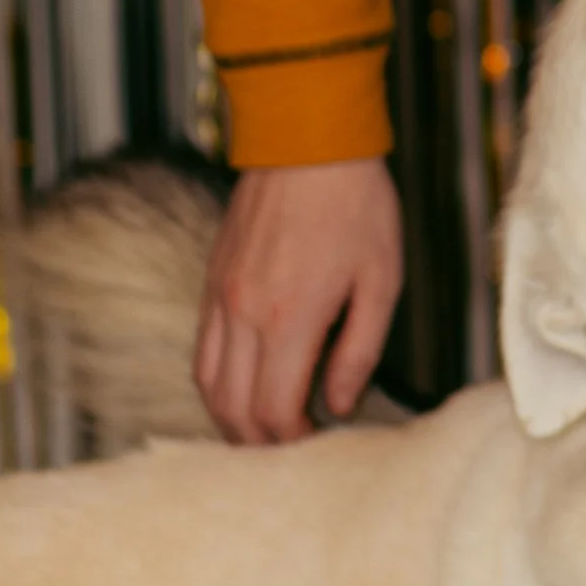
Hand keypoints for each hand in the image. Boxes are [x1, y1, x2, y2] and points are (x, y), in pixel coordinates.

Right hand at [195, 158, 403, 444]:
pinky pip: (203, 347)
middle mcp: (243, 313)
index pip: (271, 412)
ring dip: (230, 416)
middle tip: (289, 446)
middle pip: (230, 409)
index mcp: (288, 319)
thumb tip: (337, 403)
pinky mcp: (213, 278)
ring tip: (264, 425)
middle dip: (257, 441)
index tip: (314, 441)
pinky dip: (218, 378)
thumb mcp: (382, 279)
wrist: (309, 139)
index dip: (290, 442)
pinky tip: (246, 381)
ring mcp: (220, 295)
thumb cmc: (357, 204)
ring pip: (207, 383)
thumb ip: (359, 350)